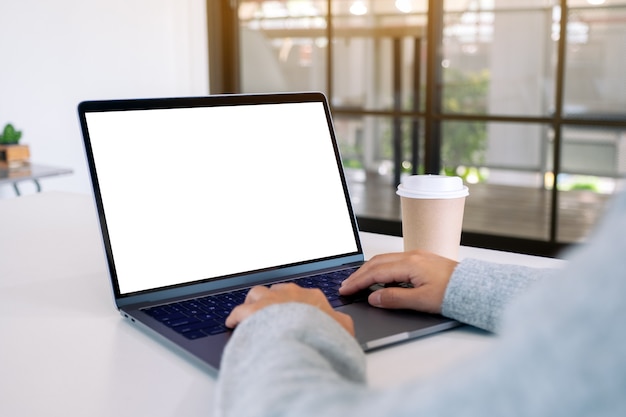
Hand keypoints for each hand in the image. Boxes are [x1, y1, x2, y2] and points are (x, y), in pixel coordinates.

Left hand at [226, 283, 354, 335]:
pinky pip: (238, 312)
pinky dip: (235, 317)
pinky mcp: (251, 312)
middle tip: (272, 313)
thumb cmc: (323, 336)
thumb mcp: (343, 330)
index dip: (297, 304)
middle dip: (274, 300)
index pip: (303, 295)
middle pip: (278, 291)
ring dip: (254, 303)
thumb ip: (341, 324)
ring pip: (257, 293)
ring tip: (252, 314)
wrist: (304, 339)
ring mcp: (270, 301)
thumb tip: (342, 324)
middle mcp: (289, 295)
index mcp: (311, 297)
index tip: (294, 311)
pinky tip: (233, 323)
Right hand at [339, 250, 457, 313]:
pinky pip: (394, 261)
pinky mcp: (421, 259)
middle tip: (346, 285)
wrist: (475, 287)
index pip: (375, 272)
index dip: (358, 281)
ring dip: (368, 270)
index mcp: (410, 264)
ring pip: (384, 260)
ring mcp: (416, 256)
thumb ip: (395, 298)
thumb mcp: (422, 301)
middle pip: (376, 262)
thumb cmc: (454, 293)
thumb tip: (374, 297)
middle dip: (359, 274)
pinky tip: (379, 277)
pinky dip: (380, 268)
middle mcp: (411, 256)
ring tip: (357, 281)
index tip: (346, 289)